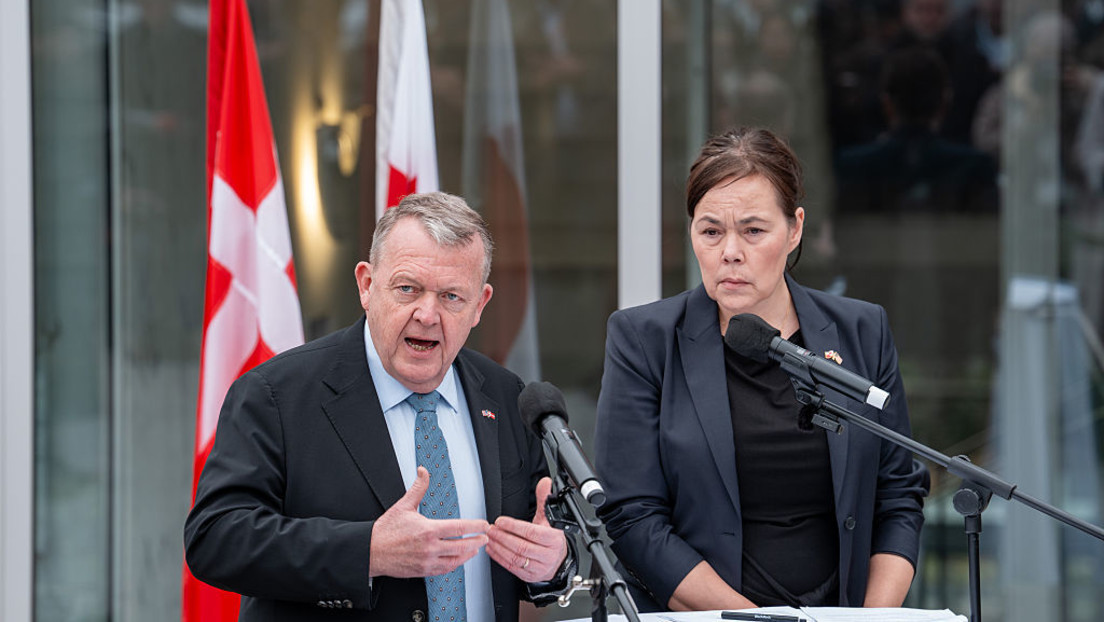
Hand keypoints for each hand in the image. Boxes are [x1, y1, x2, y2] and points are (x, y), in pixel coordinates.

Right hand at [369, 466, 489, 577]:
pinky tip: (458, 560)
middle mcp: (430, 548)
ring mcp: (427, 561)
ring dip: (468, 554)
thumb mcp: (403, 505)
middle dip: (477, 542)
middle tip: (485, 538)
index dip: (475, 526)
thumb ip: (418, 488)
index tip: (484, 524)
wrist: (371, 551)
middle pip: (462, 546)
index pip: (459, 528)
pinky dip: (455, 565)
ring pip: (455, 560)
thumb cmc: (385, 531)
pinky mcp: (423, 571)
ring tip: (475, 549)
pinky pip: (444, 570)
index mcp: (428, 530)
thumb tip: (423, 471)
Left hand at [486, 477, 567, 581]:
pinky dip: (499, 558)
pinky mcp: (530, 576)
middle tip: (490, 529)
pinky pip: (512, 567)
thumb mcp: (549, 519)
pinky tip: (492, 549)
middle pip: (522, 546)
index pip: (532, 532)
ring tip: (489, 538)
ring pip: (516, 557)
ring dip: (499, 547)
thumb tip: (545, 482)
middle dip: (503, 537)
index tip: (500, 521)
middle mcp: (548, 554)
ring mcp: (539, 567)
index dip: (514, 526)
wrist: (558, 562)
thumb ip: (544, 499)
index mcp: (554, 539)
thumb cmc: (551, 539)